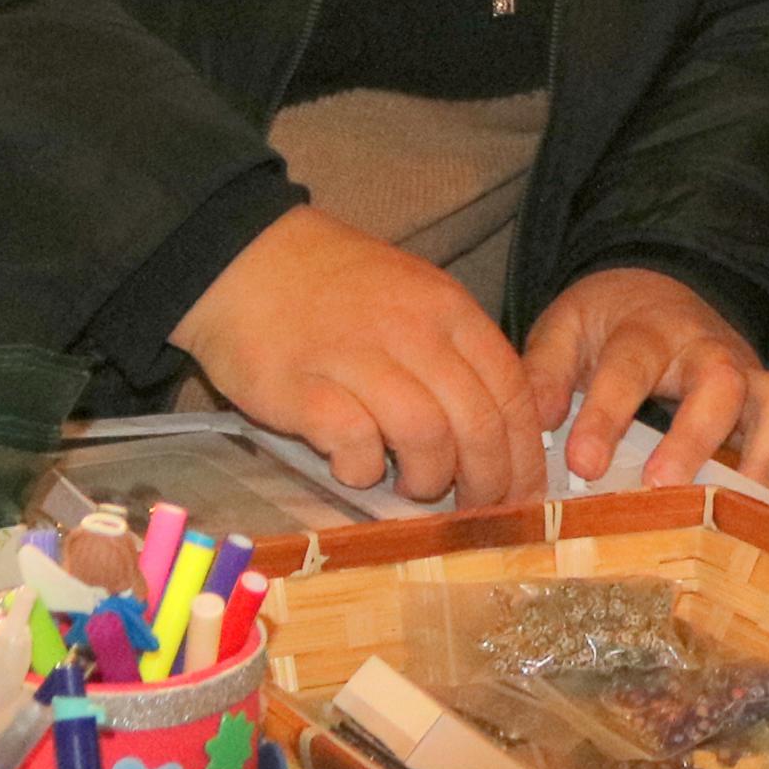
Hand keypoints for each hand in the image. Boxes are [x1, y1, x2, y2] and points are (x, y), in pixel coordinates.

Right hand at [174, 207, 546, 506]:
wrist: (244, 258)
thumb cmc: (337, 289)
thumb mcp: (416, 299)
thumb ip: (456, 354)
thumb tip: (499, 432)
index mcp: (449, 310)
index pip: (511, 390)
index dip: (523, 451)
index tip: (523, 492)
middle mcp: (412, 331)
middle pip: (476, 422)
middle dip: (487, 480)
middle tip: (477, 510)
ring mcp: (355, 357)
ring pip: (426, 435)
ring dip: (429, 478)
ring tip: (413, 486)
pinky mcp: (300, 386)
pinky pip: (354, 441)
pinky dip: (363, 468)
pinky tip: (354, 467)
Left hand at [526, 267, 768, 517]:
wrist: (660, 288)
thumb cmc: (609, 320)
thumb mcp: (567, 327)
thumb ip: (545, 371)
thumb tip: (540, 421)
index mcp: (650, 331)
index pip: (630, 367)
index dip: (607, 416)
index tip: (581, 466)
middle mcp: (709, 350)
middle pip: (721, 382)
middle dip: (697, 436)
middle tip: (663, 487)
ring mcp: (748, 377)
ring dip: (765, 456)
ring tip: (739, 512)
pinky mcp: (766, 406)